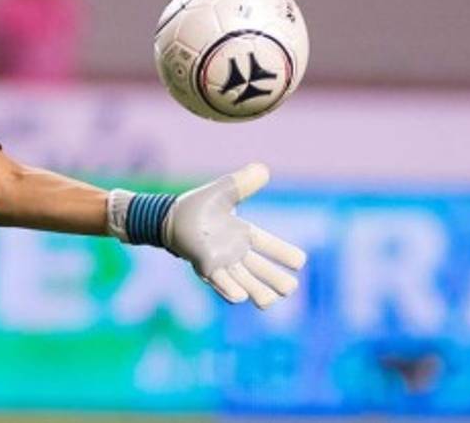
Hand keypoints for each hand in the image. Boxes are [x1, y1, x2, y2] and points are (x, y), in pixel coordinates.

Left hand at [163, 163, 305, 308]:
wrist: (170, 216)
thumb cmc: (198, 206)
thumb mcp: (224, 191)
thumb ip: (243, 183)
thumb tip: (263, 169)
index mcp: (244, 235)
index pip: (269, 245)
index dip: (284, 253)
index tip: (300, 261)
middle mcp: (236, 252)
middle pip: (261, 270)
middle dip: (275, 280)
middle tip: (289, 288)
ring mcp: (221, 262)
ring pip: (244, 282)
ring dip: (257, 291)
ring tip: (269, 300)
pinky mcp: (205, 267)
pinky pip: (220, 281)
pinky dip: (229, 289)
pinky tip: (240, 297)